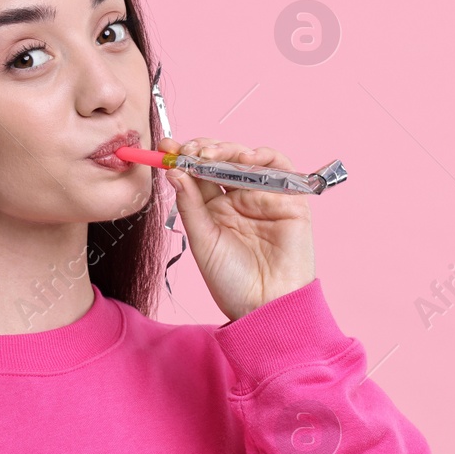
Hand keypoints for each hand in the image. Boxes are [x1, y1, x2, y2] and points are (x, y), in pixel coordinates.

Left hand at [159, 136, 315, 322]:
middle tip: (187, 150)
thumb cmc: (231, 282)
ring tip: (209, 154)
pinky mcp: (289, 198)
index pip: (197, 173)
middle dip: (202, 149)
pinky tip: (244, 159)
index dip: (183, 157)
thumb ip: (190, 205)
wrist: (265, 306)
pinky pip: (279, 167)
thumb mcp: (202, 241)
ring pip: (245, 158)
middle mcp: (238, 198)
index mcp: (215, 208)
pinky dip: (263, 156)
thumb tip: (173, 171)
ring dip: (227, 149)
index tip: (165, 147)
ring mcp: (263, 196)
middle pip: (220, 160)